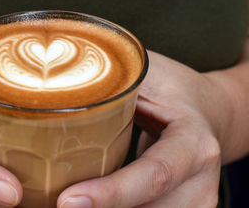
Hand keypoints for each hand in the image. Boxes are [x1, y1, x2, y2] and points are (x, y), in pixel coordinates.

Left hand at [57, 51, 228, 207]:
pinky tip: (92, 202)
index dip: (110, 193)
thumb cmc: (170, 88)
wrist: (206, 109)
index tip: (67, 200)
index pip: (153, 174)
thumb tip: (54, 67)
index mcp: (193, 142)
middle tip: (56, 202)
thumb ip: (110, 76)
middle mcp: (202, 179)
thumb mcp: (145, 73)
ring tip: (70, 202)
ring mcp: (199, 200)